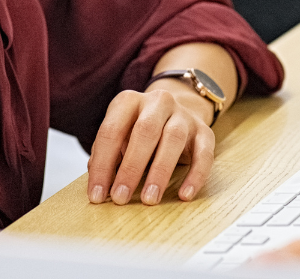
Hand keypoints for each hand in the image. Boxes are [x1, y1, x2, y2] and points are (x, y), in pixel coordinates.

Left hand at [87, 86, 214, 205]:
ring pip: (173, 138)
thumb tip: (97, 182)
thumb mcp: (120, 135)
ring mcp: (183, 115)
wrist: (176, 112)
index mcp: (129, 101)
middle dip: (130, 167)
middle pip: (144, 131)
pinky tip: (185, 195)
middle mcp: (157, 102)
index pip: (111, 131)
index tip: (96, 194)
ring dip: (160, 171)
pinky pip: (204, 153)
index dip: (102, 164)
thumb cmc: (139, 132)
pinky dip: (196, 175)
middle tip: (120, 198)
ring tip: (150, 198)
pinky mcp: (204, 131)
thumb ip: (106, 155)